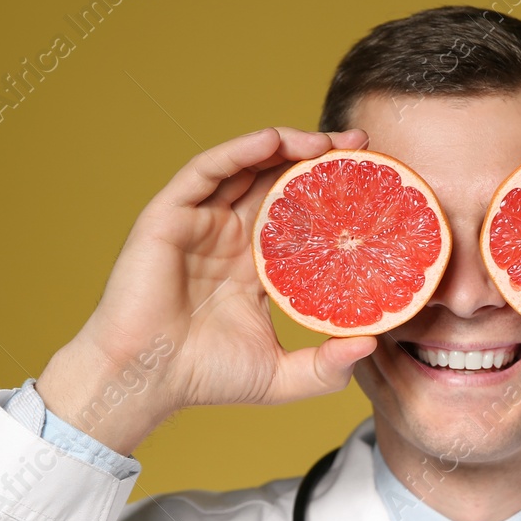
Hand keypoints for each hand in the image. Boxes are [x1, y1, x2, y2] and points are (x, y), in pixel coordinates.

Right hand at [36, 127, 378, 453]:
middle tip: (361, 144)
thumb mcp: (283, 377)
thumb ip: (328, 368)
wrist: (146, 380)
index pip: (300, 217)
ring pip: (246, 167)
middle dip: (319, 158)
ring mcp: (199, 223)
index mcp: (254, 266)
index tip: (374, 184)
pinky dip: (240, 151)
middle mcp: (228, 237)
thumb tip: (373, 344)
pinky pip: (207, 170)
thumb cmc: (204, 379)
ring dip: (286, 145)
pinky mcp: (170, 214)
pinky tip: (273, 141)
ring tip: (328, 140)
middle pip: (278, 181)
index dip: (333, 196)